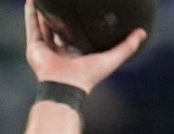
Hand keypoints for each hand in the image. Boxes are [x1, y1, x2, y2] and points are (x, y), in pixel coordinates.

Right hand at [23, 0, 145, 90]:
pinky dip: (31, 14)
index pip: (76, 34)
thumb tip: (142, 33)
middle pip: (59, 28)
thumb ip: (127, 46)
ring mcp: (46, 50)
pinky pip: (32, 27)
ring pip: (43, 25)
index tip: (81, 8)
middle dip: (58, 14)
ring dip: (43, 11)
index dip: (78, 21)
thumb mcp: (112, 58)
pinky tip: (31, 1)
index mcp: (76, 54)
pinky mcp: (34, 48)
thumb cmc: (88, 75)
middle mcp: (60, 52)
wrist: (66, 85)